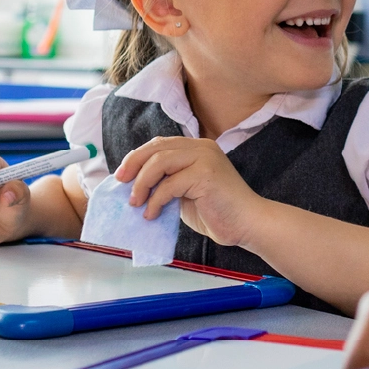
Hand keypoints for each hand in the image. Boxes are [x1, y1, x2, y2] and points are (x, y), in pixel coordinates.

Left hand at [117, 136, 270, 245]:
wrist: (247, 224)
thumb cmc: (218, 212)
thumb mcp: (186, 192)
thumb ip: (168, 182)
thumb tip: (136, 186)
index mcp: (197, 148)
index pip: (160, 144)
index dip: (137, 157)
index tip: (121, 175)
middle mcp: (201, 147)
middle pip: (156, 148)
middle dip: (133, 165)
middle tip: (121, 184)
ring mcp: (204, 158)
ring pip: (160, 162)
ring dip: (142, 184)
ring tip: (136, 203)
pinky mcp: (205, 174)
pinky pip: (169, 185)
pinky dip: (155, 201)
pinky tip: (152, 214)